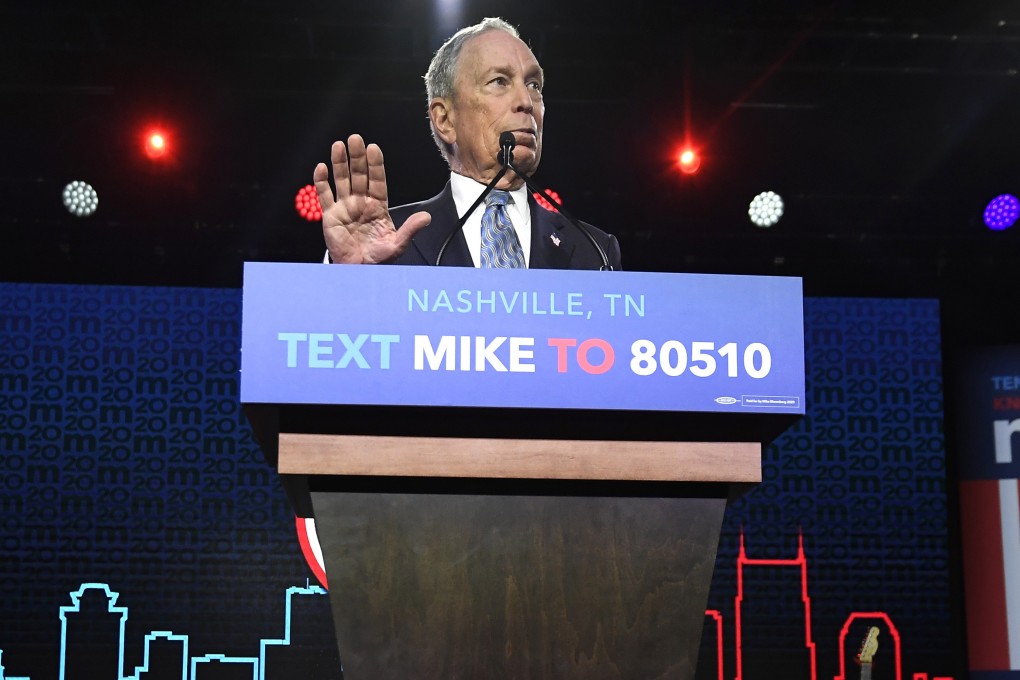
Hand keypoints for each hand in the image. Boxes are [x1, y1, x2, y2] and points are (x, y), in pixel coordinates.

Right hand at [313, 134, 430, 263]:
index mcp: (378, 206)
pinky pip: (324, 195)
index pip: (377, 180)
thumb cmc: (378, 258)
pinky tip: (321, 168)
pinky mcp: (330, 215)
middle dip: (356, 157)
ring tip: (338, 146)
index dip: (375, 165)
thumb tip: (427, 218)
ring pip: (341, 180)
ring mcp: (345, 207)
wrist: (359, 270)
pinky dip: (321, 182)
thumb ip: (411, 229)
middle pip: (358, 175)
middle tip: (355, 139)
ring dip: (339, 163)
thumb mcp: (398, 244)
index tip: (374, 149)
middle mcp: (361, 203)